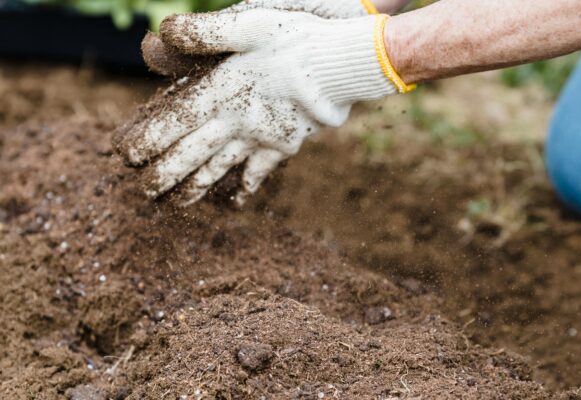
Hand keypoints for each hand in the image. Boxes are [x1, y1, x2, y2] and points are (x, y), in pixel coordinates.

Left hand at [115, 9, 412, 205]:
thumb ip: (203, 33)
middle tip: (143, 193)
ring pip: (219, 170)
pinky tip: (237, 202)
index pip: (174, 123)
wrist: (341, 66)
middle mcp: (235, 122)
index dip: (148, 141)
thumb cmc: (294, 40)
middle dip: (164, 177)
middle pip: (191, 157)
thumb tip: (162, 34)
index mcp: (220, 93)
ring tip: (177, 205)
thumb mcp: (247, 23)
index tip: (126, 157)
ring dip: (196, 189)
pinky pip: (259, 173)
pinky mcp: (283, 146)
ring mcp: (259, 139)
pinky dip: (246, 188)